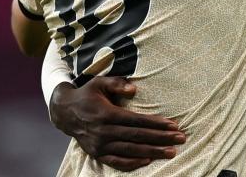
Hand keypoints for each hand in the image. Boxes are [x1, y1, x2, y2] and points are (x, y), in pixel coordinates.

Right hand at [49, 78, 185, 171]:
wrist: (64, 112)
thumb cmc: (87, 94)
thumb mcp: (100, 82)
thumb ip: (117, 83)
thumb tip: (134, 89)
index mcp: (106, 114)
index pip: (136, 121)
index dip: (156, 124)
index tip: (173, 125)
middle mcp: (103, 132)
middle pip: (137, 137)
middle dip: (161, 139)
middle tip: (180, 139)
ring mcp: (99, 145)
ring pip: (130, 151)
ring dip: (152, 152)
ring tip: (171, 152)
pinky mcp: (96, 154)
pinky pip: (116, 162)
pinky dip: (132, 163)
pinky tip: (147, 161)